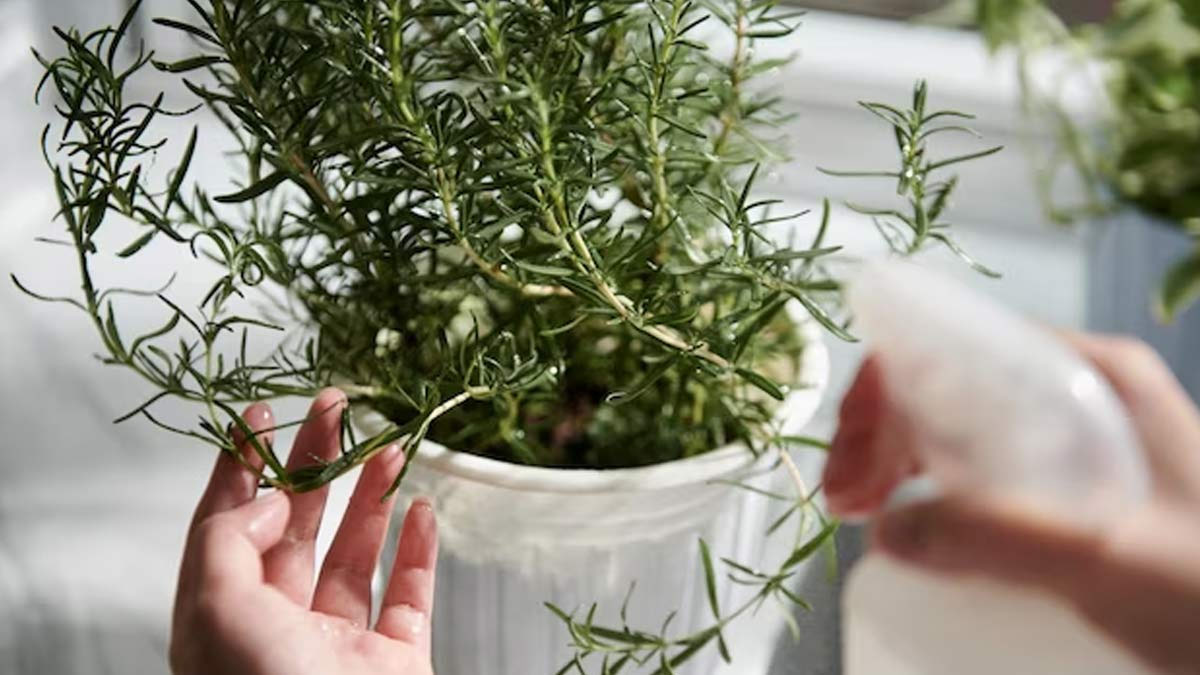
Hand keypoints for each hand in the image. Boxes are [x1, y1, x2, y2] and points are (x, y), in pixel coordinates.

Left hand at [169, 389, 436, 674]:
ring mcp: (339, 646)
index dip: (242, 468)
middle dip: (315, 463)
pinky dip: (419, 551)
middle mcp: (277, 628)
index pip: (226, 526)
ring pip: (354, 554)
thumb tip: (268, 499)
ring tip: (390, 445)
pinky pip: (409, 596)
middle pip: (294, 527)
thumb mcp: (217, 610)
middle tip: (336, 408)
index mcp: (222, 620)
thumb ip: (229, 539)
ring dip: (373, 497)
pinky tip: (423, 511)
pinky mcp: (394, 661)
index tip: (260, 415)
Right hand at [825, 334, 1199, 673]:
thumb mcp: (1109, 559)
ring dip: (897, 464)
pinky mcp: (1075, 494)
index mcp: (1091, 376)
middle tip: (846, 505)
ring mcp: (1077, 444)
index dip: (884, 394)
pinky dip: (932, 494)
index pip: (953, 344)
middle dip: (879, 434)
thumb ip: (996, 537)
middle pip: (945, 386)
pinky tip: (915, 533)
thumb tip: (890, 529)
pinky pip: (982, 476)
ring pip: (958, 429)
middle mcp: (1080, 395)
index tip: (854, 466)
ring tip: (865, 519)